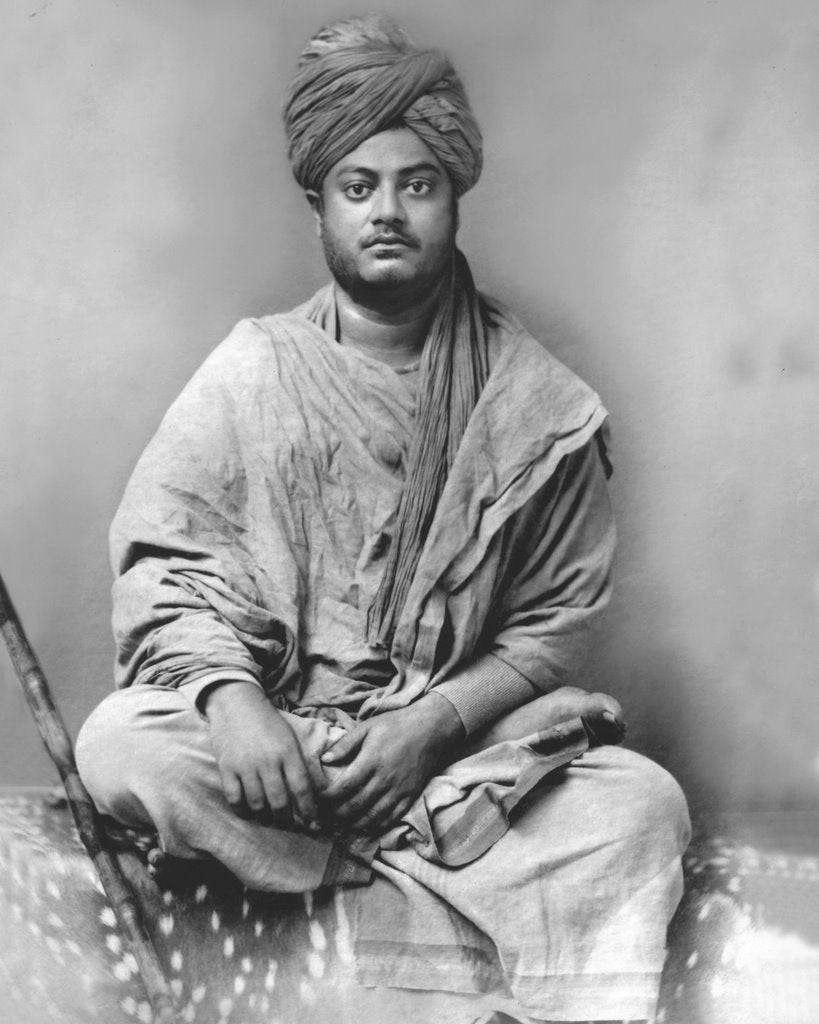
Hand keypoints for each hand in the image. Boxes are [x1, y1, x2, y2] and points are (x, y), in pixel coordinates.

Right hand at [204, 681, 317, 829]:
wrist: (236, 702)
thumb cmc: (267, 721)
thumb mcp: (289, 738)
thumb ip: (296, 764)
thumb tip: (307, 795)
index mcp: (288, 752)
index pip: (302, 789)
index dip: (309, 812)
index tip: (315, 826)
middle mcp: (268, 761)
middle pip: (280, 803)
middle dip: (288, 822)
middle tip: (291, 827)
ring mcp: (246, 765)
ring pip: (257, 805)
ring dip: (265, 819)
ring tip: (270, 821)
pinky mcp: (227, 768)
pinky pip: (235, 799)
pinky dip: (243, 812)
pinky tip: (249, 813)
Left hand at [319, 693, 464, 834]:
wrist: (431, 729)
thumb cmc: (396, 724)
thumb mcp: (368, 727)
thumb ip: (345, 744)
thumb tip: (324, 759)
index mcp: (371, 760)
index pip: (345, 786)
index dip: (328, 798)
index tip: (318, 801)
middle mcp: (384, 779)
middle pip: (356, 805)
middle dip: (337, 815)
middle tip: (325, 818)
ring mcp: (398, 790)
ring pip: (373, 816)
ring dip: (354, 825)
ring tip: (340, 828)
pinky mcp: (410, 796)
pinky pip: (392, 818)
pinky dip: (377, 827)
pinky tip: (366, 828)